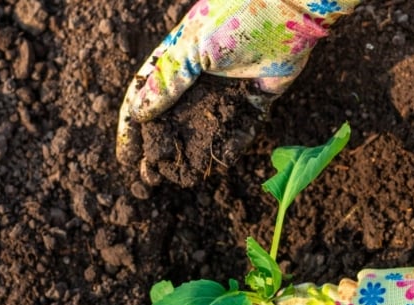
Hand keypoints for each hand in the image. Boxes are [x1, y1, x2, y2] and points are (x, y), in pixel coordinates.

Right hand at [116, 0, 358, 163]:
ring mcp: (226, 90)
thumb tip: (138, 114)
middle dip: (160, 150)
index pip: (145, 98)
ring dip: (193, 154)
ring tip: (185, 178)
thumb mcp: (193, 49)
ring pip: (205, 130)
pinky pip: (240, 129)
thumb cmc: (235, 19)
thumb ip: (168, 82)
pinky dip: (231, 146)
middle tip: (151, 178)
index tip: (126, 157)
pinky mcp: (254, 98)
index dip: (133, 128)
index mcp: (177, 61)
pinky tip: (220, 163)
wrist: (288, 11)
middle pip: (172, 121)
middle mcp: (199, 79)